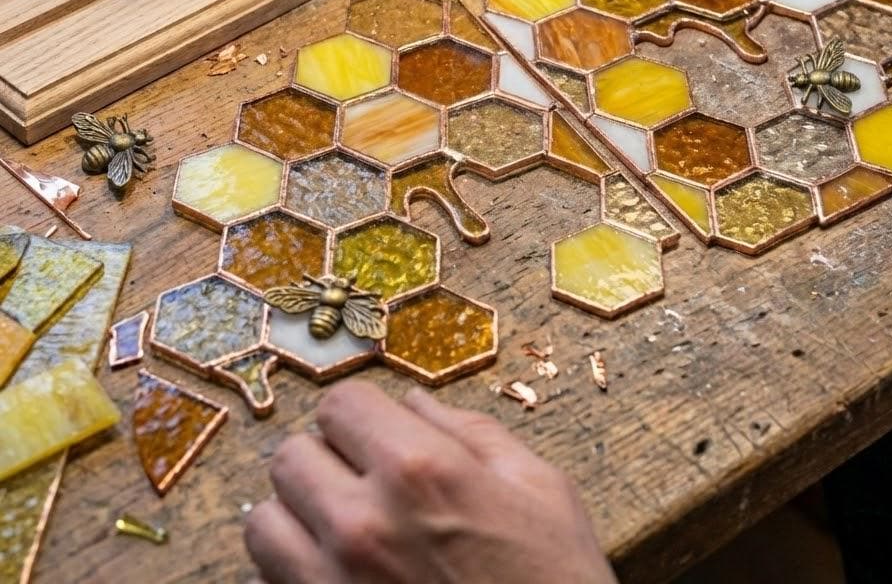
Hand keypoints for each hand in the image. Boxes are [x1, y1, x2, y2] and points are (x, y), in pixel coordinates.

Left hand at [245, 379, 616, 583]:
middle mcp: (361, 524)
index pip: (340, 403)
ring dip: (297, 516)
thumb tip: (415, 402)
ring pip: (262, 521)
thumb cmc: (553, 582)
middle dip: (324, 458)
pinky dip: (291, 574)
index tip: (375, 431)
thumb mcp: (539, 489)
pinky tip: (338, 577)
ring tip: (340, 529)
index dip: (360, 413)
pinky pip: (267, 583)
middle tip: (359, 479)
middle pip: (291, 455)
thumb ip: (472, 431)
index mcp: (420, 471)